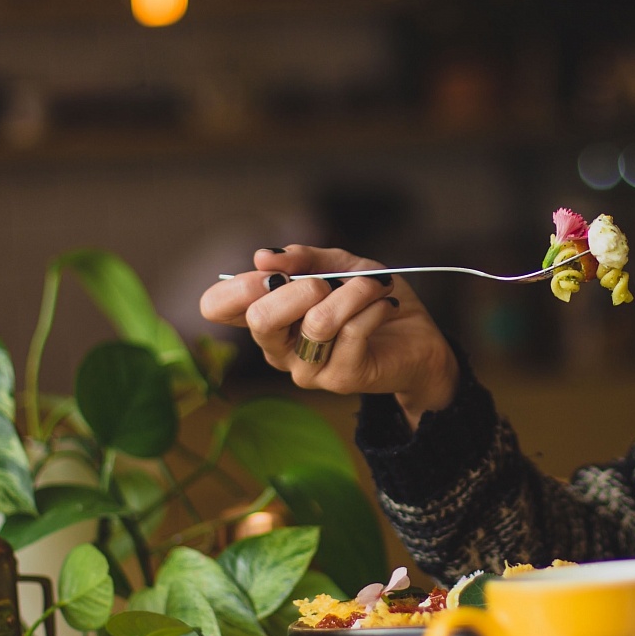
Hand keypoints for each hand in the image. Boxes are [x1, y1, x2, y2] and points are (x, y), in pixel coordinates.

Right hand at [198, 245, 458, 424]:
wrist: (418, 339)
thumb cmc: (370, 301)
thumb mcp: (339, 266)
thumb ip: (304, 258)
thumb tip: (264, 256)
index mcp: (267, 317)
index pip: (216, 307)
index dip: (237, 285)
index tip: (271, 271)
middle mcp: (278, 348)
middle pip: (260, 319)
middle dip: (299, 287)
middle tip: (327, 281)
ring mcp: (306, 369)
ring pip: (317, 322)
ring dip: (353, 292)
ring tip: (374, 285)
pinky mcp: (340, 379)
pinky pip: (353, 331)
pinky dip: (373, 306)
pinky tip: (385, 304)